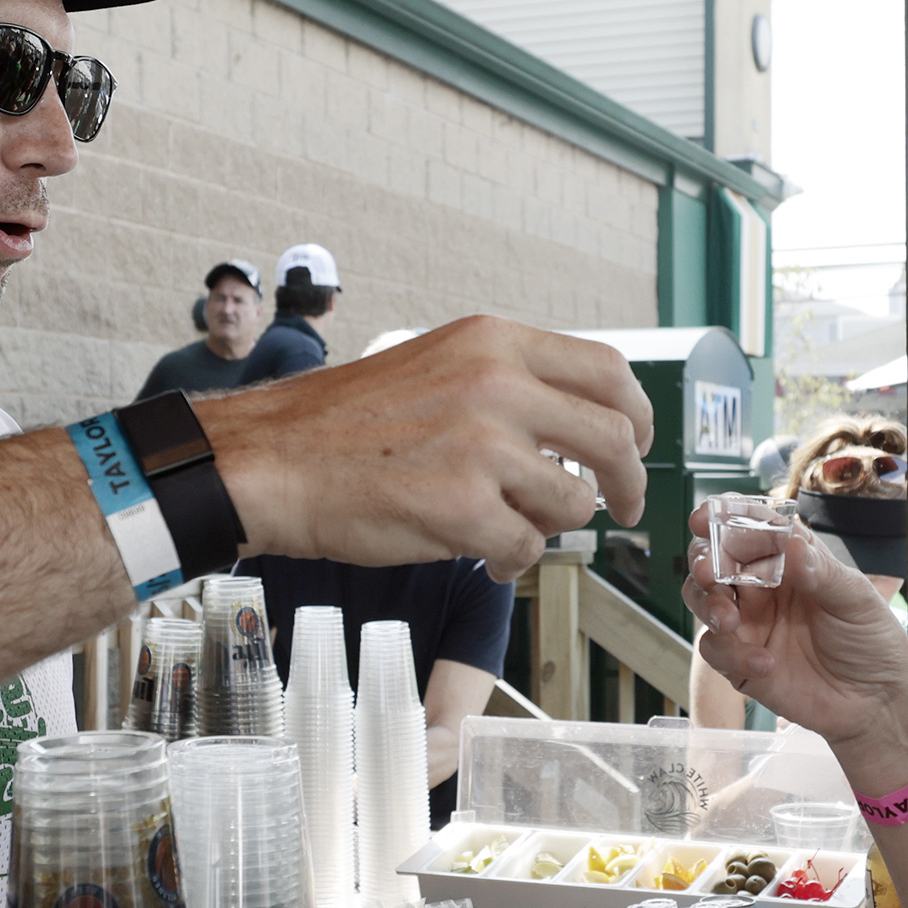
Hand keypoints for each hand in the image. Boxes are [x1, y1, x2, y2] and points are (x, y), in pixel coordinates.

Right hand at [203, 316, 653, 580]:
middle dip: (629, 484)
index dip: (636, 414)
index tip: (635, 444)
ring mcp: (482, 448)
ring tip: (512, 530)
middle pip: (614, 438)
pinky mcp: (463, 510)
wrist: (270, 461)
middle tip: (622, 507)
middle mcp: (497, 386)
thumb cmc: (345, 424)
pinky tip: (484, 558)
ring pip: (573, 504)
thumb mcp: (438, 365)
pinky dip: (511, 563)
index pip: (607, 371)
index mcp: (494, 343)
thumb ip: (508, 383)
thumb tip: (581, 425)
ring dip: (551, 527)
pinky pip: (525, 549)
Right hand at [682, 512, 907, 778]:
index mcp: (788, 560)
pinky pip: (715, 650)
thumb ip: (821, 572)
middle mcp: (761, 587)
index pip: (750, 527)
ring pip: (702, 599)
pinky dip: (732, 654)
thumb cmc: (870, 641)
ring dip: (706, 603)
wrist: (876, 702)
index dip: (723, 518)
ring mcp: (748, 623)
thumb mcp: (855, 599)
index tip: (705, 517)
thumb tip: (791, 543)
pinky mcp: (740, 662)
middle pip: (713, 559)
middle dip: (704, 560)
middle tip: (710, 572)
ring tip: (728, 620)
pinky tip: (766, 663)